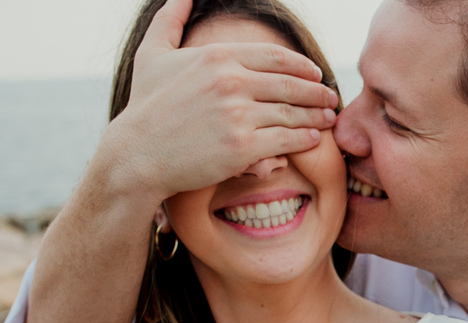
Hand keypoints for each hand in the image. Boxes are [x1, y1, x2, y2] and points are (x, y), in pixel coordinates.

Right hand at [106, 0, 339, 200]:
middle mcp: (231, 82)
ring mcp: (238, 115)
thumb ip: (170, 21)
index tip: (315, 74)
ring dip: (317, 116)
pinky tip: (315, 139)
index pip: (276, 57)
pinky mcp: (243, 147)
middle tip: (331, 98)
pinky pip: (287, 140)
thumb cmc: (144, 106)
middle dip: (317, 92)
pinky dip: (306, 139)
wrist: (136, 155)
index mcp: (218, 57)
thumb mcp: (152, 54)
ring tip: (328, 119)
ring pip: (293, 113)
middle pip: (291, 84)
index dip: (302, 66)